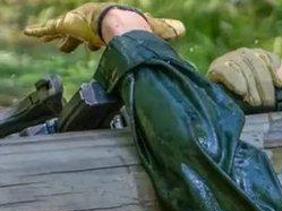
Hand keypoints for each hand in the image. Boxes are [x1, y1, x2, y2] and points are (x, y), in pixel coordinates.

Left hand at [23, 2, 184, 52]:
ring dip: (60, 38)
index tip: (94, 48)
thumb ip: (166, 30)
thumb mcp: (155, 29)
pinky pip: (49, 28)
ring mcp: (79, 23)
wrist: (124, 24)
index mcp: (111, 24)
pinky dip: (39, 31)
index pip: (102, 33)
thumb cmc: (138, 26)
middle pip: (84, 33)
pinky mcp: (68, 25)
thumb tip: (183, 30)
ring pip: (66, 31)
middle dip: (78, 41)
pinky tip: (28, 33)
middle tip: (73, 48)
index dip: (98, 41)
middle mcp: (94, 23)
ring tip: (55, 45)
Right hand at [207, 48, 281, 108]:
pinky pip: (226, 70)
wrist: (217, 108)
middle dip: (265, 84)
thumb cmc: (246, 105)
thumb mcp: (263, 97)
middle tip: (268, 104)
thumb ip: (275, 89)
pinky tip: (241, 91)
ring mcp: (228, 60)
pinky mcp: (215, 69)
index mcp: (257, 59)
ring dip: (251, 87)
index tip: (281, 84)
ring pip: (243, 66)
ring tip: (255, 103)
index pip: (269, 58)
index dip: (276, 68)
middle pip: (257, 62)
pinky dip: (235, 80)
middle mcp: (243, 55)